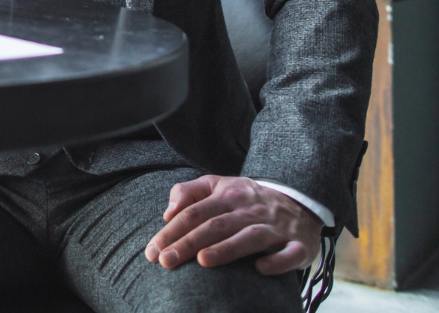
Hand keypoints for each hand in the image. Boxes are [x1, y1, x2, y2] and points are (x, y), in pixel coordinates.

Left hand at [145, 175, 323, 274]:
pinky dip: (277, 261)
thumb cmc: (247, 198)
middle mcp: (250, 210)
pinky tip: (260, 269)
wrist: (299, 202)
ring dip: (227, 249)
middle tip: (166, 262)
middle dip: (188, 243)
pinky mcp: (299, 245)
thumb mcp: (218, 185)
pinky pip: (290, 254)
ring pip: (249, 237)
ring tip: (203, 261)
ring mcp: (276, 228)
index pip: (194, 213)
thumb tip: (168, 212)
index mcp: (228, 195)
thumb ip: (188, 192)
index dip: (171, 231)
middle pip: (215, 226)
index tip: (153, 251)